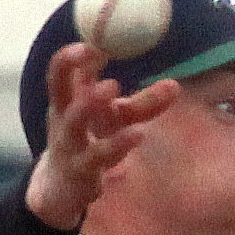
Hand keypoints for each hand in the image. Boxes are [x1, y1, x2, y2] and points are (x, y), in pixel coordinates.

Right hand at [26, 42, 179, 229]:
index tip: (95, 44)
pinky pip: (96, 157)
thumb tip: (175, 86)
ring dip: (89, 105)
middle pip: (60, 94)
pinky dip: (116, 145)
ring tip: (113, 89)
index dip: (71, 57)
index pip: (59, 73)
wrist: (60, 190)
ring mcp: (68, 147)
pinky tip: (138, 134)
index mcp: (64, 103)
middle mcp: (62, 121)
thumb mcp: (113, 122)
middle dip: (75, 69)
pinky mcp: (80, 172)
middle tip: (102, 56)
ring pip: (74, 125)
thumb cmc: (88, 144)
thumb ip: (141, 105)